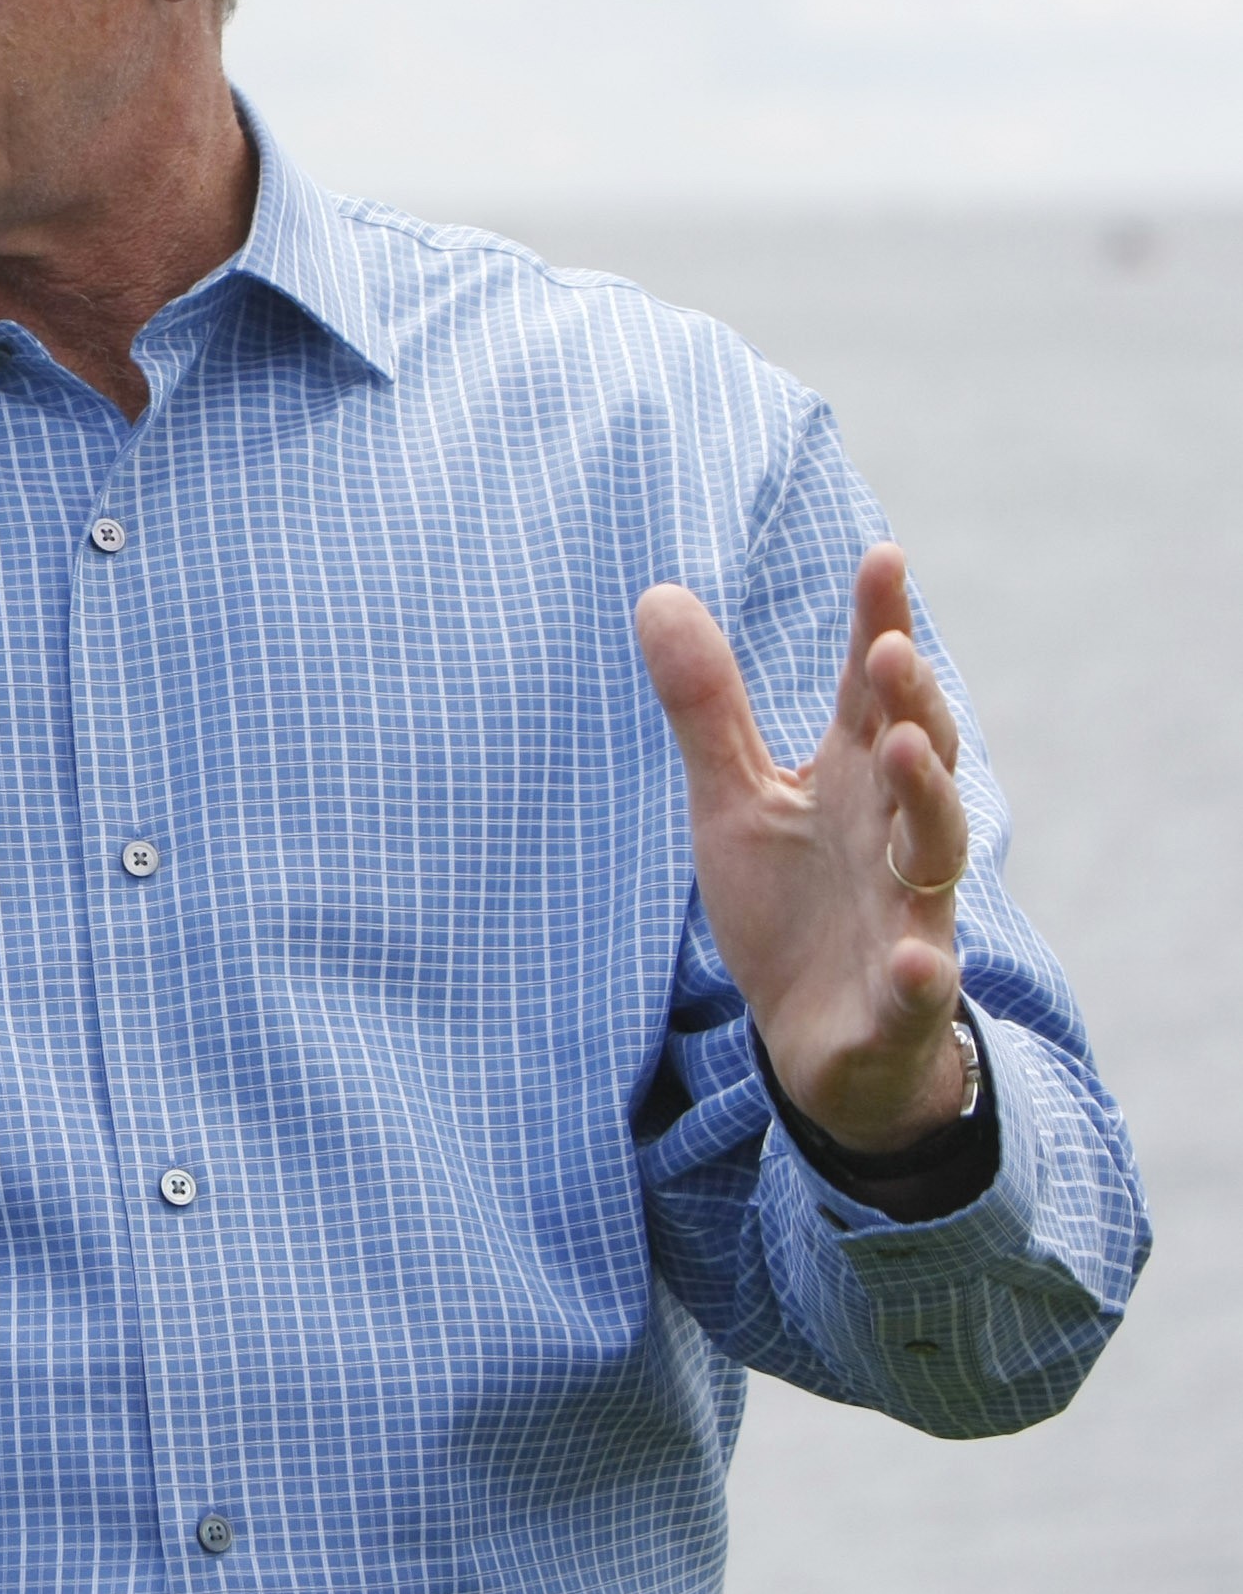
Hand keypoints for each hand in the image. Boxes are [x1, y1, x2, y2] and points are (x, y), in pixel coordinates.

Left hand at [636, 543, 970, 1154]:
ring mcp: (909, 914)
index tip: (882, 555)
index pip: (873, 694)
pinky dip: (924, 972)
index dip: (880, 626)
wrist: (820, 1037)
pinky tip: (920, 960)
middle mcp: (894, 836)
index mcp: (857, 780)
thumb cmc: (790, 903)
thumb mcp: (736, 798)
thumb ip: (708, 706)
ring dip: (929, 801)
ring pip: (937, 853)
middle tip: (890, 647)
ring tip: (909, 750)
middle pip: (921, 758)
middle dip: (913, 703)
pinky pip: (922, 985)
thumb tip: (657, 591)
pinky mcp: (900, 998)